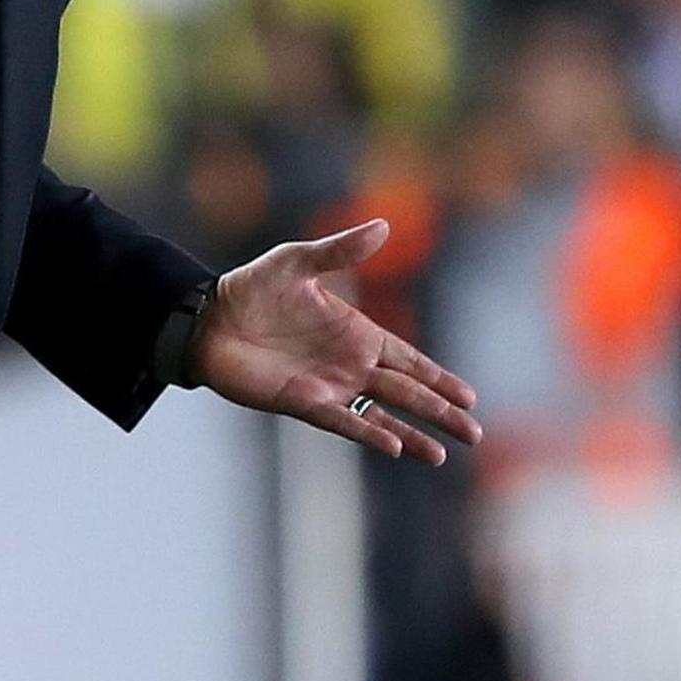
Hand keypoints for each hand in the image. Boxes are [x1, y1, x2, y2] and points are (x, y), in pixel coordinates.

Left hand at [193, 221, 483, 463]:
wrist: (207, 320)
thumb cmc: (251, 288)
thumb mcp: (298, 261)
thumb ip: (341, 250)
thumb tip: (384, 226)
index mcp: (357, 332)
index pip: (410, 359)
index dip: (439, 377)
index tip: (469, 396)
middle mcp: (349, 364)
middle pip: (407, 392)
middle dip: (440, 411)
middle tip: (473, 434)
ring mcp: (329, 387)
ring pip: (382, 414)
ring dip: (411, 433)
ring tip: (440, 455)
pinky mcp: (303, 403)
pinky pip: (344, 422)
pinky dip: (370, 432)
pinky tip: (395, 447)